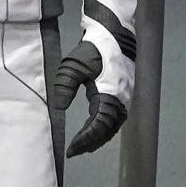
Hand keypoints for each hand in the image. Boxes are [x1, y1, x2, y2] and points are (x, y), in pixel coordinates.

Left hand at [51, 40, 126, 157]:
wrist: (114, 35)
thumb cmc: (93, 49)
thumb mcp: (74, 65)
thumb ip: (65, 85)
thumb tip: (60, 107)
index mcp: (109, 96)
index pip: (97, 126)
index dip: (84, 140)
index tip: (71, 149)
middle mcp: (121, 101)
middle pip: (107, 131)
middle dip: (90, 143)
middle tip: (74, 151)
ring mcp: (125, 98)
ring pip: (113, 126)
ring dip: (99, 138)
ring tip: (83, 146)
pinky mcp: (124, 94)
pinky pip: (116, 119)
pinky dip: (105, 129)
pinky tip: (96, 131)